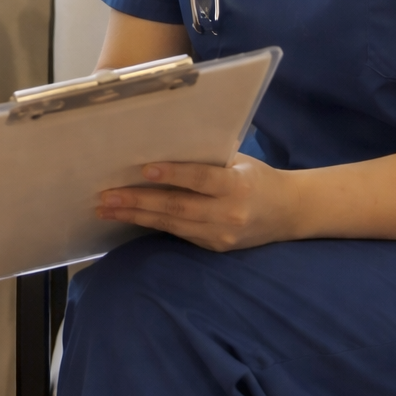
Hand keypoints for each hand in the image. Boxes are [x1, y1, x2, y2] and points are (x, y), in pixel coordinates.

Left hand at [97, 153, 294, 251]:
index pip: (201, 179)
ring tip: (108, 210)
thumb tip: (161, 148)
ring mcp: (220, 235)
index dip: (173, 174)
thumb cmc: (257, 177)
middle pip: (178, 207)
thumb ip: (207, 160)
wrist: (288, 212)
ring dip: (137, 216)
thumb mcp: (239, 162)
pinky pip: (178, 234)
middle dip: (138, 202)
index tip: (143, 169)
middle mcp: (229, 214)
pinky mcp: (214, 247)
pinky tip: (130, 218)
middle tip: (107, 197)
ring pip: (172, 225)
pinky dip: (152, 225)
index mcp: (238, 186)